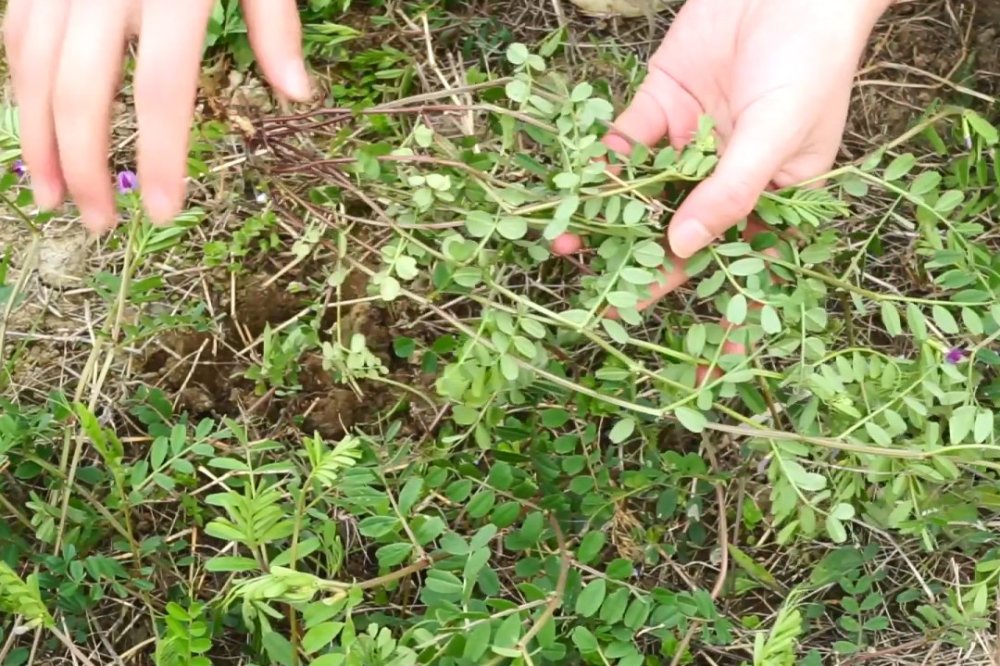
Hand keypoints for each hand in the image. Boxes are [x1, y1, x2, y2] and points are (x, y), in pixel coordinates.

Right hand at [3, 0, 309, 232]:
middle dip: (88, 166)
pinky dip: (16, 84)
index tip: (168, 213)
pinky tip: (32, 129)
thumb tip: (297, 95)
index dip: (162, 157)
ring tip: (52, 199)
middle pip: (81, 90)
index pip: (161, 90)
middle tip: (101, 225)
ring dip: (38, 138)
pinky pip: (13, 30)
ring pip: (30, 66)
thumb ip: (274, 22)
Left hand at [553, 0, 891, 307]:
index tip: (695, 354)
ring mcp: (689, 142)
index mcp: (769, 195)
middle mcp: (723, 176)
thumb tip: (682, 247)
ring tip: (568, 247)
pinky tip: (573, 190)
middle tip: (603, 300)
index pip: (740, 263)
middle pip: (677, 232)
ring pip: (641, 193)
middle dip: (641, 266)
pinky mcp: (660, 105)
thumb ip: (729, 191)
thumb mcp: (778, 135)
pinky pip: (624, 143)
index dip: (718, 308)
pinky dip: (599, 165)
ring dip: (605, 218)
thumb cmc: (810, 60)